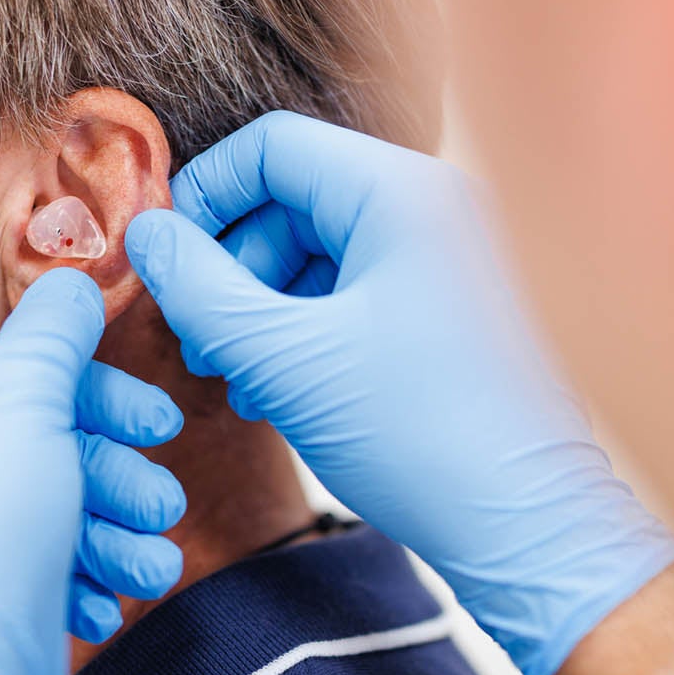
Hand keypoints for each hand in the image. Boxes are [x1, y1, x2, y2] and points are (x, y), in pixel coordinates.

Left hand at [0, 269, 186, 674]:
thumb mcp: (25, 390)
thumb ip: (54, 329)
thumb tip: (72, 280)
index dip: (88, 390)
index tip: (154, 420)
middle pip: (28, 444)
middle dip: (111, 475)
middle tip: (162, 500)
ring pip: (37, 513)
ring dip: (110, 532)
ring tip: (153, 560)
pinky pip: (24, 572)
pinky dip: (77, 578)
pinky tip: (108, 597)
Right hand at [125, 113, 673, 674]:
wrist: (529, 527)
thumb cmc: (420, 437)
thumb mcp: (283, 359)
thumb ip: (199, 288)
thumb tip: (144, 235)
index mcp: (402, 192)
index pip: (272, 146)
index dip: (203, 196)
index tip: (166, 265)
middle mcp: (435, 206)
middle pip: (292, 197)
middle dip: (229, 265)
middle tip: (195, 341)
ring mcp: (449, 256)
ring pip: (319, 249)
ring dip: (260, 306)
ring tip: (232, 378)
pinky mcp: (451, 306)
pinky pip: (355, 288)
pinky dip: (304, 328)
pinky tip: (274, 392)